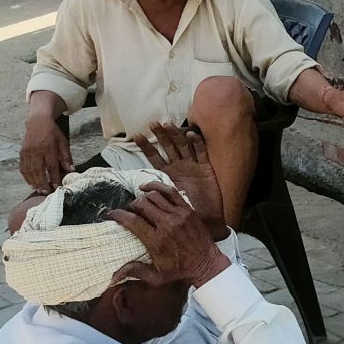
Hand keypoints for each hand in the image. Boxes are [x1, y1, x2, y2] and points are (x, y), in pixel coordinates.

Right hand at [19, 116, 73, 191]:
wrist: (38, 121)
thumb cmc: (53, 132)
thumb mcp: (63, 142)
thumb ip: (66, 156)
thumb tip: (71, 169)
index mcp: (49, 148)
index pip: (52, 166)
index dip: (54, 178)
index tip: (57, 187)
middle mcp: (37, 151)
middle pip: (38, 171)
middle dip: (42, 183)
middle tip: (45, 191)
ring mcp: (28, 152)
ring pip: (29, 170)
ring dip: (33, 181)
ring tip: (38, 189)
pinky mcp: (22, 152)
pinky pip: (22, 167)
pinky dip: (26, 176)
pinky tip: (30, 182)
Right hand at [107, 182, 229, 288]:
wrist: (206, 264)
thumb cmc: (179, 271)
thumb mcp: (156, 277)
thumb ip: (135, 272)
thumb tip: (113, 275)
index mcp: (156, 241)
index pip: (132, 221)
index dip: (118, 215)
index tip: (111, 215)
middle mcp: (167, 225)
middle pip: (142, 205)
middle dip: (131, 206)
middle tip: (129, 212)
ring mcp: (179, 215)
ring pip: (154, 196)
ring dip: (142, 197)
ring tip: (139, 203)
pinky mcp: (188, 210)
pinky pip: (171, 192)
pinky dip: (157, 187)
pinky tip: (148, 188)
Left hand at [132, 123, 224, 239]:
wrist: (206, 220)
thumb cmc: (186, 211)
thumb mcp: (167, 201)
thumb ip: (157, 191)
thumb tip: (141, 187)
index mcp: (168, 174)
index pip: (155, 157)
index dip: (147, 147)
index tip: (137, 136)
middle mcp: (180, 167)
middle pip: (169, 147)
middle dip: (161, 135)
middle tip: (153, 124)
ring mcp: (193, 166)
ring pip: (184, 146)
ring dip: (177, 135)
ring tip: (168, 125)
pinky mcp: (206, 168)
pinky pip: (202, 153)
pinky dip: (197, 143)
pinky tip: (191, 134)